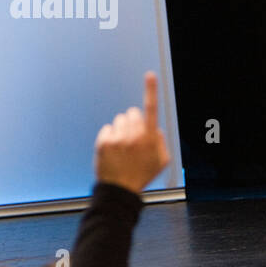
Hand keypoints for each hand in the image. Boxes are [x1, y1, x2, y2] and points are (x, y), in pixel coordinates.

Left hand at [94, 71, 169, 193]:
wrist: (119, 191)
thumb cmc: (142, 176)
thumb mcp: (162, 162)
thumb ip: (161, 142)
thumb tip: (154, 128)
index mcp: (149, 139)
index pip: (151, 109)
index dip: (151, 90)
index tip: (150, 75)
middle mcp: (133, 136)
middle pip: (133, 113)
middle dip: (134, 122)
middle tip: (133, 139)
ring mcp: (117, 138)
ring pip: (119, 120)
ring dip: (122, 129)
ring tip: (122, 147)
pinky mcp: (103, 142)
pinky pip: (107, 128)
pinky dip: (110, 136)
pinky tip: (113, 150)